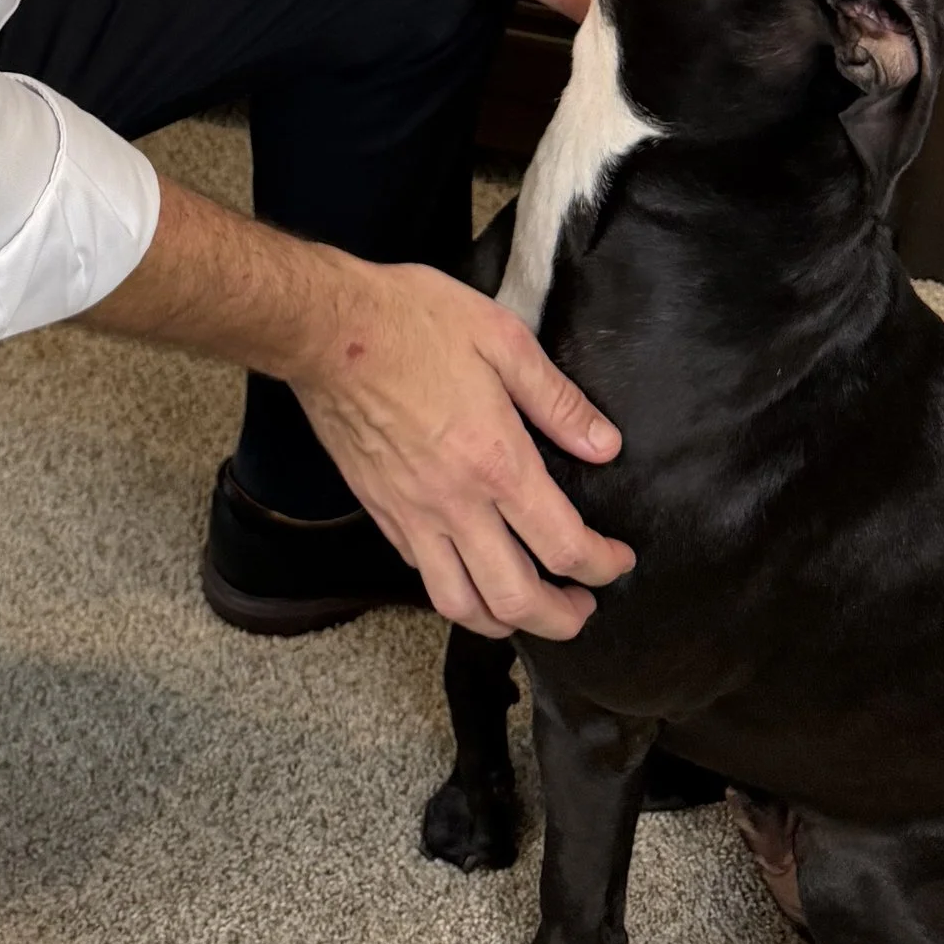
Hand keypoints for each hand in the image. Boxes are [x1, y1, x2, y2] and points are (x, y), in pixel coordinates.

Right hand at [292, 261, 631, 639]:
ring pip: (460, 604)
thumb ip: (556, 399)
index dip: (602, 566)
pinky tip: (467, 568)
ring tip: (527, 608)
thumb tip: (603, 446)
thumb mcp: (502, 339)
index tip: (617, 559)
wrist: (326, 329)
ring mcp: (411, 513)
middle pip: (516, 598)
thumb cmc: (412, 321)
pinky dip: (453, 586)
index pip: (563, 546)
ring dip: (503, 621)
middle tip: (582, 605)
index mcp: (496, 462)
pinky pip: (420, 571)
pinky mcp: (378, 509)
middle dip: (562, 617)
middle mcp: (454, 503)